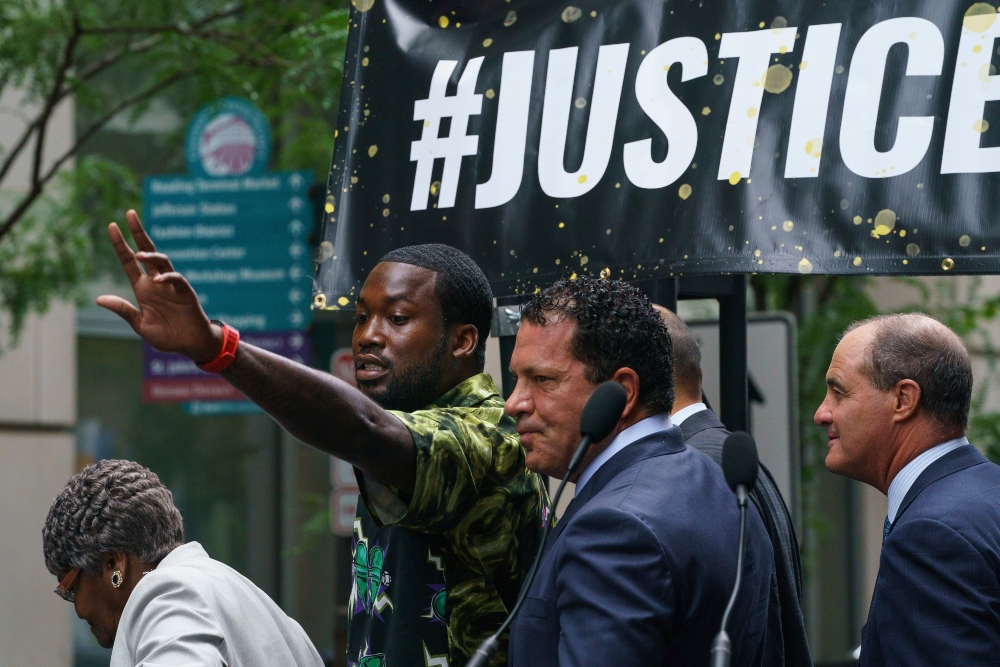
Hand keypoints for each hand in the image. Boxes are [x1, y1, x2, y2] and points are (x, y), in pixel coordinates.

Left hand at [96, 210, 223, 363]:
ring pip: (162, 260)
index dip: (121, 244)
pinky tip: (158, 280)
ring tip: (139, 254)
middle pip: (147, 251)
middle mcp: (156, 281)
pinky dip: (167, 277)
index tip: (112, 225)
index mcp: (143, 288)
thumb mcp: (140, 324)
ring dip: (151, 255)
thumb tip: (99, 299)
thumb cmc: (167, 336)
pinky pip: (176, 278)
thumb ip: (123, 309)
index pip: (128, 261)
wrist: (190, 345)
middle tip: (129, 214)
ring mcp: (171, 285)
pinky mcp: (185, 292)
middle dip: (138, 232)